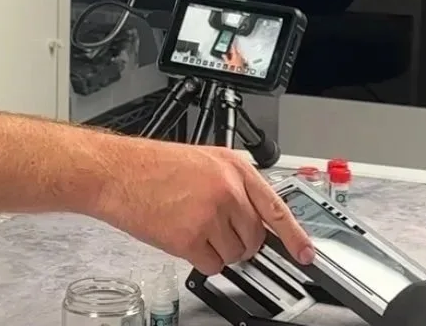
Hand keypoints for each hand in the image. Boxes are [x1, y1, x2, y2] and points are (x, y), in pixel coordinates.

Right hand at [95, 139, 314, 274]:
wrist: (119, 172)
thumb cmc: (153, 166)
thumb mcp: (203, 161)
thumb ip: (232, 184)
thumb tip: (251, 214)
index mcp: (233, 167)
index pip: (275, 206)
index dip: (293, 234)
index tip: (306, 252)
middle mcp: (227, 189)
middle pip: (254, 237)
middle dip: (239, 242)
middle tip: (215, 230)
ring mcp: (211, 214)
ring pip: (234, 254)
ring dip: (216, 249)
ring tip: (191, 225)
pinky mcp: (191, 238)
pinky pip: (212, 265)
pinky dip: (200, 259)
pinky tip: (183, 237)